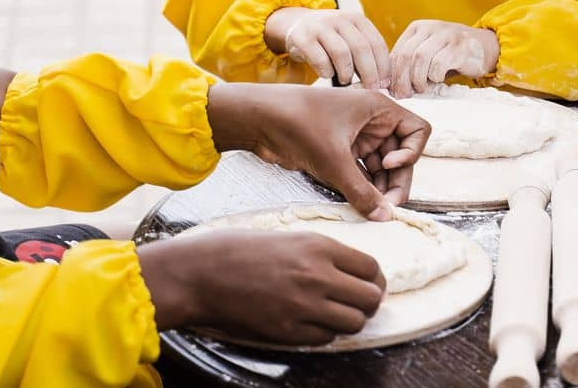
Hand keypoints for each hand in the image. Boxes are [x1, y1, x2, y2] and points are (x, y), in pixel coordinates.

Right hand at [140, 228, 384, 344]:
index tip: (369, 284)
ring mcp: (303, 306)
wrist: (202, 273)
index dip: (375, 280)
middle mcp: (317, 276)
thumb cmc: (242, 250)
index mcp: (319, 247)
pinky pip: (325, 338)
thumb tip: (353, 271)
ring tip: (337, 315)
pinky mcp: (287, 331)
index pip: (371, 268)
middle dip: (369, 302)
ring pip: (354, 322)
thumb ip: (324, 254)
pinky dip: (324, 333)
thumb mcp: (291, 238)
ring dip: (350, 320)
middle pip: (370, 299)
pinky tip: (312, 322)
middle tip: (359, 303)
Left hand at [208, 83, 428, 217]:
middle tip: (387, 208)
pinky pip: (362, 173)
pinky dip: (364, 189)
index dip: (411, 152)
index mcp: (379, 109)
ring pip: (381, 168)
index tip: (388, 165)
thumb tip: (384, 217)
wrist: (259, 120)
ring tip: (374, 211)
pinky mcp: (340, 153)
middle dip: (396, 180)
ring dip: (380, 189)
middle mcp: (373, 123)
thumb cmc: (300, 124)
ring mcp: (357, 138)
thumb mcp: (334, 160)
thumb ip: (362, 191)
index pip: (417, 131)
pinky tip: (360, 205)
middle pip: (401, 155)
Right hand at [267, 7, 391, 89]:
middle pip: (361, 49)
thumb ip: (365, 53)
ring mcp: (320, 26)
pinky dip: (326, 71)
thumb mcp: (349, 37)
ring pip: (341, 53)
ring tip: (346, 80)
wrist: (297, 24)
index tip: (385, 84)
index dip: (383, 66)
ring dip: (346, 73)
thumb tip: (382, 82)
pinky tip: (327, 74)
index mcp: (357, 19)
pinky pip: (319, 59)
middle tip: (371, 89)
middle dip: (369, 73)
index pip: (376, 43)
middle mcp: (340, 19)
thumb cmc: (331, 39)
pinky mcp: (303, 37)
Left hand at [388, 20, 499, 97]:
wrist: (485, 46)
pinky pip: (439, 63)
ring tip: (421, 89)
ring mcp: (446, 35)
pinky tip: (438, 80)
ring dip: (417, 78)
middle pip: (406, 55)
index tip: (391, 91)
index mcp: (418, 27)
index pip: (397, 51)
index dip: (391, 74)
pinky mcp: (459, 46)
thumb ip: (411, 63)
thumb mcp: (428, 52)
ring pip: (420, 58)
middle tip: (403, 95)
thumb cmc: (451, 55)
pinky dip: (434, 76)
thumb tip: (390, 85)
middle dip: (401, 79)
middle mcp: (430, 27)